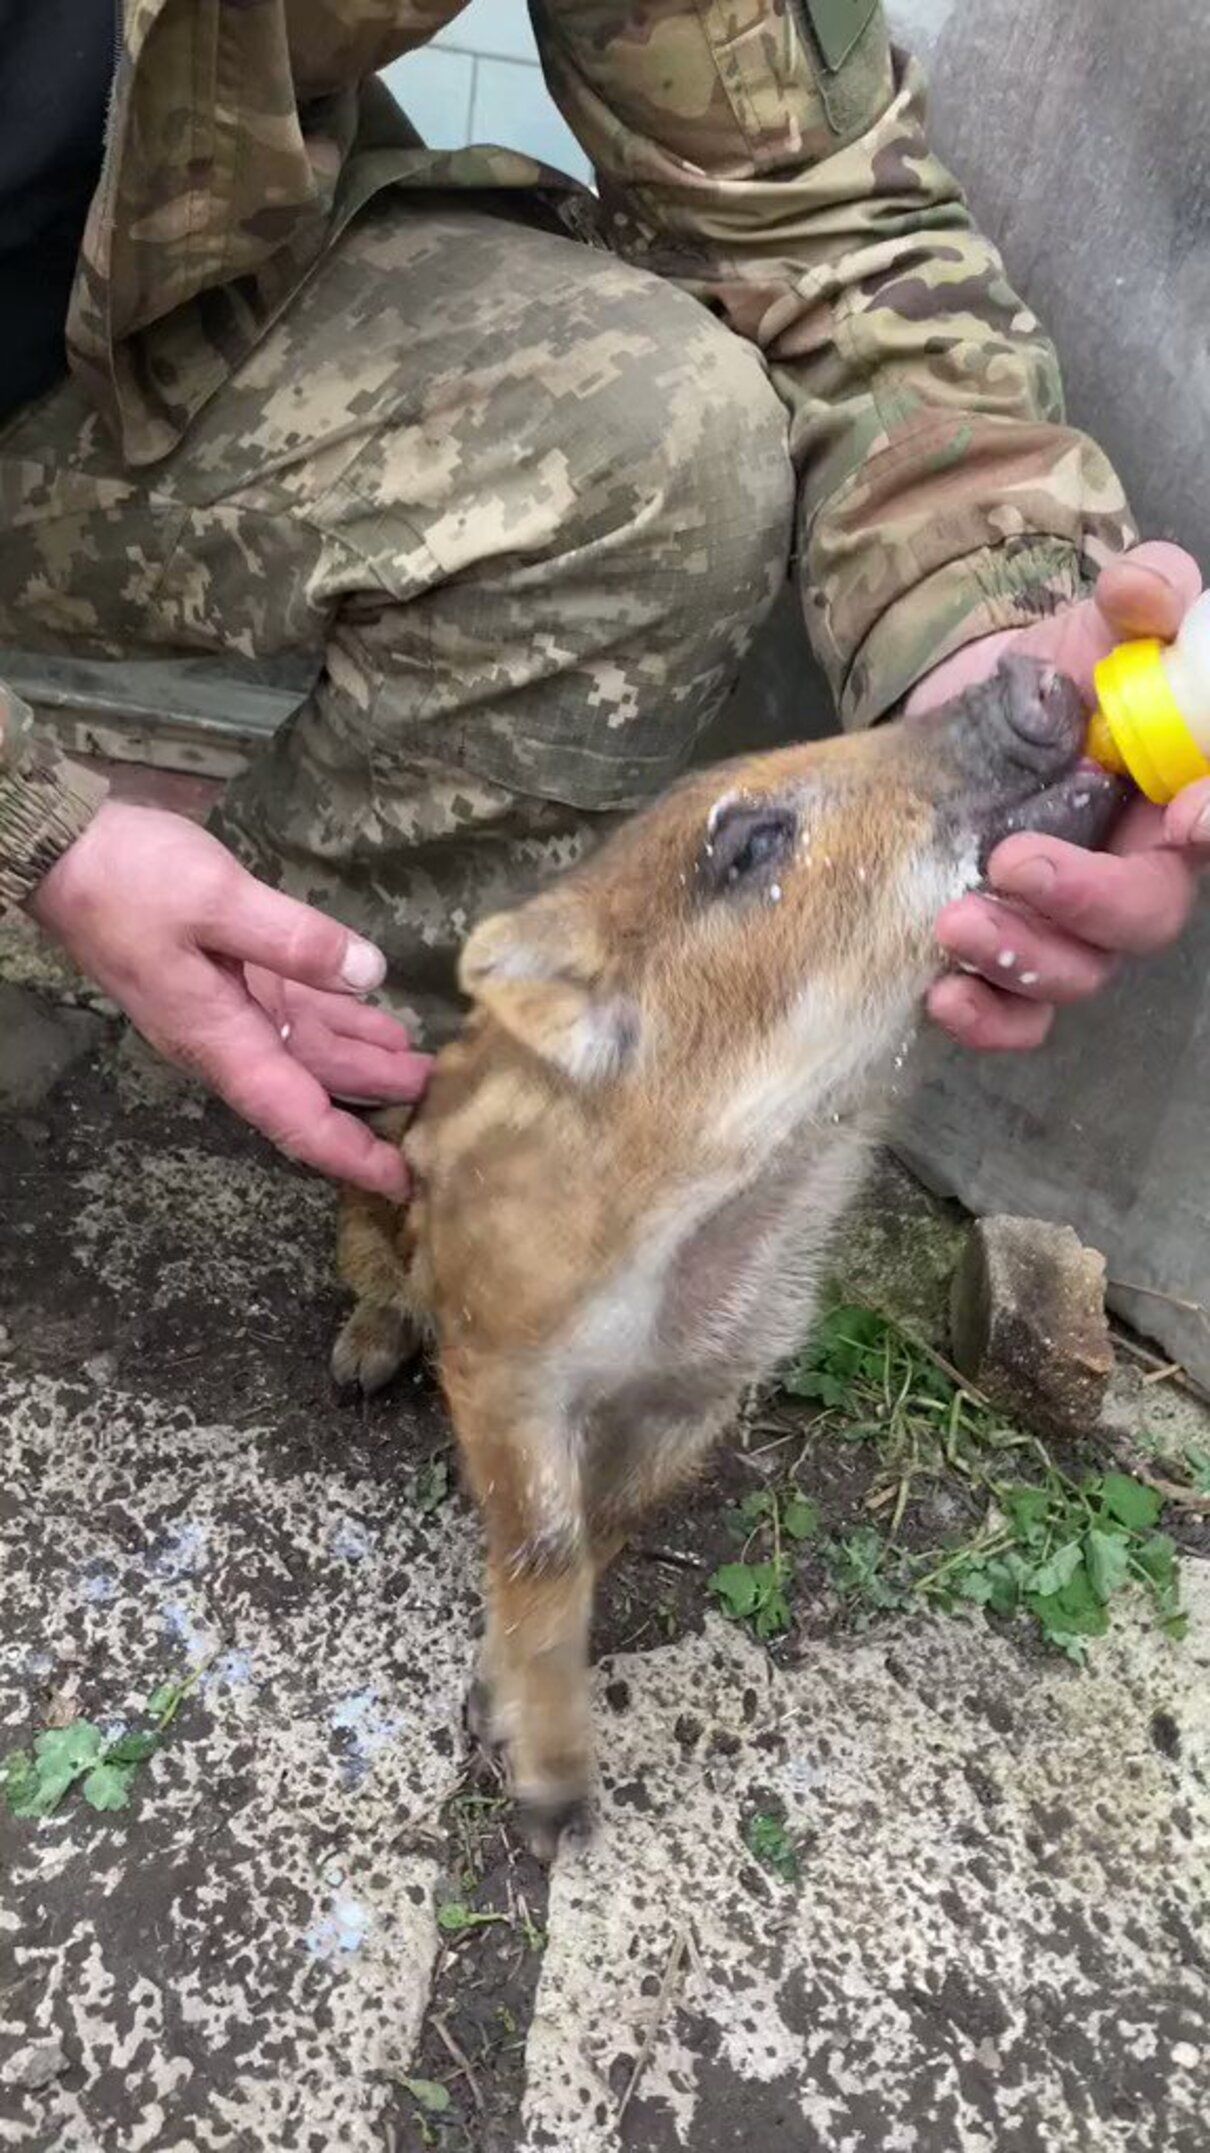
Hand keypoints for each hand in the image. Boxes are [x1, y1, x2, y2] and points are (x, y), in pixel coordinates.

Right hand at [30, 803, 428, 1194]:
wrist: (62, 851)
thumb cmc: (129, 879)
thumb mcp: (217, 899)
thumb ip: (296, 941)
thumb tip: (369, 977)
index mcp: (220, 1040)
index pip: (296, 1118)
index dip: (350, 1154)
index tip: (401, 1182)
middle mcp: (226, 1039)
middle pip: (312, 1089)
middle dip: (374, 1103)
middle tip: (442, 1107)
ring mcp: (227, 1008)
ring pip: (308, 1049)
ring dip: (364, 1057)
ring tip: (424, 1064)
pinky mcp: (227, 975)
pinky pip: (292, 1011)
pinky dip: (337, 1017)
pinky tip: (379, 1016)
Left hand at [909, 541, 1205, 1049]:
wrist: (975, 712)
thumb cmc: (1069, 669)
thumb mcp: (1112, 614)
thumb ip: (1148, 593)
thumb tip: (1139, 590)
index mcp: (1188, 794)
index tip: (1188, 816)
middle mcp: (1146, 869)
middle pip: (1147, 916)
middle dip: (1085, 901)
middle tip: (1010, 863)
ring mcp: (1079, 923)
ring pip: (1080, 972)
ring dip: (1021, 960)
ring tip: (953, 923)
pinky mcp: (1013, 952)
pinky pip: (1019, 1017)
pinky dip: (988, 1020)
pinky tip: (941, 996)